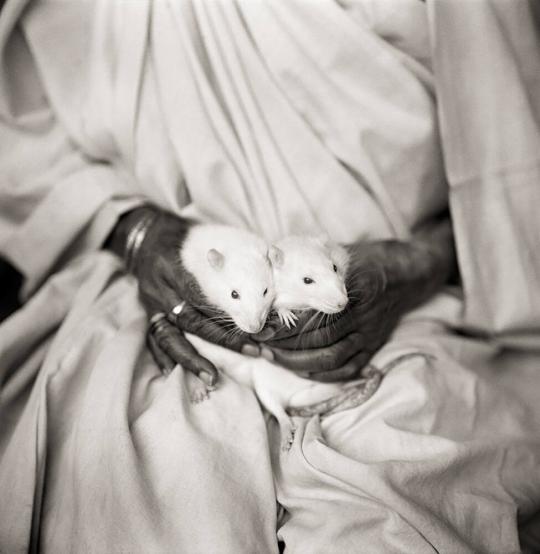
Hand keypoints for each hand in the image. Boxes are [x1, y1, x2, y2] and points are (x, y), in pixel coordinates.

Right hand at [106, 206, 257, 384]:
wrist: (145, 235)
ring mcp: (151, 303)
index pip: (204, 296)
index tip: (258, 326)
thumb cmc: (183, 237)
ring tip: (212, 378)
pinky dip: (163, 358)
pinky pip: (152, 340)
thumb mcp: (204, 237)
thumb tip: (271, 261)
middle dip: (223, 339)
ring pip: (169, 336)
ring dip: (192, 359)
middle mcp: (161, 288)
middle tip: (253, 350)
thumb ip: (229, 255)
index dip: (230, 315)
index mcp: (175, 266)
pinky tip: (174, 374)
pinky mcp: (147, 313)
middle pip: (192, 320)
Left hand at [253, 219, 455, 381]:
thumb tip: (272, 272)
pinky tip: (300, 370)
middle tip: (257, 345)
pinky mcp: (374, 346)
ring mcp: (371, 333)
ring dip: (297, 363)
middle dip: (283, 346)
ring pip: (332, 359)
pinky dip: (322, 374)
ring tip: (272, 357)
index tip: (259, 327)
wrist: (409, 272)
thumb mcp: (340, 254)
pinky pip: (348, 368)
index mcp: (353, 288)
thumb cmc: (367, 259)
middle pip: (318, 340)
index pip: (312, 315)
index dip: (283, 326)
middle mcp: (363, 315)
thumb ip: (311, 265)